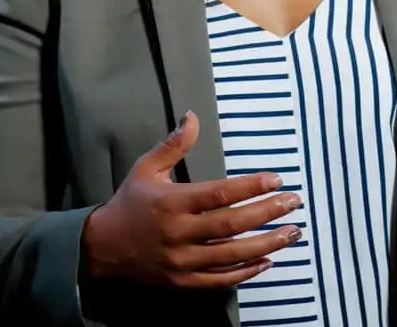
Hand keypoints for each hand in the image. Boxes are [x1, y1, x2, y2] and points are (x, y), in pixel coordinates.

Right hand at [81, 110, 302, 286]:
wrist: (102, 248)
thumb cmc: (130, 201)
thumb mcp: (146, 167)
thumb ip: (173, 145)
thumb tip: (193, 115)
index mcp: (173, 202)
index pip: (218, 194)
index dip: (249, 187)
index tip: (275, 179)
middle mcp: (179, 233)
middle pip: (231, 225)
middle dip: (266, 213)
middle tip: (294, 202)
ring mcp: (182, 261)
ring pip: (230, 256)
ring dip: (265, 244)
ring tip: (291, 233)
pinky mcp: (182, 282)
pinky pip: (219, 280)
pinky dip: (245, 272)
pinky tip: (267, 261)